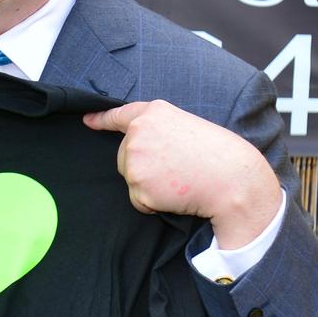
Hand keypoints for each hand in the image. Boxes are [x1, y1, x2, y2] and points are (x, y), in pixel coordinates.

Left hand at [84, 100, 281, 248]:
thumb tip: (138, 150)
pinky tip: (175, 194)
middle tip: (176, 168)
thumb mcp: (185, 126)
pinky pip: (138, 200)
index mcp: (153, 112)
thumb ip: (158, 130)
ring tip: (178, 179)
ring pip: (130, 178)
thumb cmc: (216, 154)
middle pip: (124, 156)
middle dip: (144, 166)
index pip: (120, 115)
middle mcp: (138, 131)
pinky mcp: (137, 184)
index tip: (87, 121)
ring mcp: (135, 158)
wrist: (230, 179)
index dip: (101, 119)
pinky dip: (153, 203)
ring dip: (150, 186)